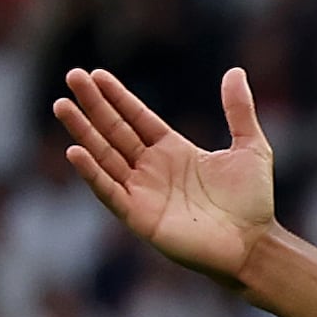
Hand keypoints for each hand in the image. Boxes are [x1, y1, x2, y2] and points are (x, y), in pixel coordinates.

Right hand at [52, 64, 279, 286]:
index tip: (95, 74)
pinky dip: (91, 173)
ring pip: (105, 156)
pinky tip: (74, 151)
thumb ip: (239, 111)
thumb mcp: (251, 147)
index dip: (117, 97)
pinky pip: (109, 191)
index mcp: (173, 151)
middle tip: (72, 76)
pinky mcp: (139, 216)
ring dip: (82, 131)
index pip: (136, 118)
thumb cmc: (254, 202)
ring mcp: (143, 192)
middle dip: (93, 105)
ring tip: (62, 105)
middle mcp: (152, 169)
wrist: (255, 245)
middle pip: (114, 131)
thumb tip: (235, 71)